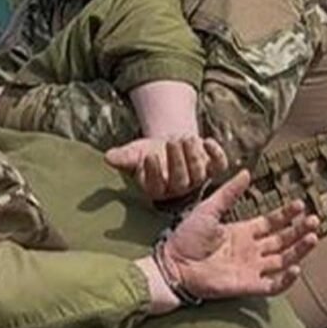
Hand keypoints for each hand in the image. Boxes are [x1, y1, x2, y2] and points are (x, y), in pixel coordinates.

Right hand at [105, 136, 227, 199]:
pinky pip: (219, 166)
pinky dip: (216, 154)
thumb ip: (122, 157)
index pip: (156, 186)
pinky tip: (207, 141)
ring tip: (185, 138)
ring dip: (194, 156)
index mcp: (157, 189)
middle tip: (171, 142)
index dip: (154, 173)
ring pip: (199, 174)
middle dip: (177, 162)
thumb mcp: (133, 153)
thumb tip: (108, 157)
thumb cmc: (148, 152)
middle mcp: (179, 188)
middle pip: (181, 182)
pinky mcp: (212, 169)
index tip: (149, 156)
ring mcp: (197, 180)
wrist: (169, 143)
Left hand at [163, 170, 319, 299]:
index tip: (300, 204)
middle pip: (283, 240)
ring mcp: (251, 268)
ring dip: (300, 250)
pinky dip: (286, 279)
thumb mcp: (209, 209)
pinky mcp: (247, 285)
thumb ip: (229, 193)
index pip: (272, 223)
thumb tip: (246, 172)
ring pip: (283, 260)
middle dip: (299, 230)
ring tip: (313, 236)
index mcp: (242, 232)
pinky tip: (296, 267)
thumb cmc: (186, 237)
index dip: (287, 215)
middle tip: (314, 220)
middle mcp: (251, 250)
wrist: (171, 263)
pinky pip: (272, 285)